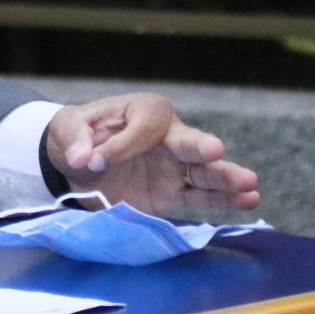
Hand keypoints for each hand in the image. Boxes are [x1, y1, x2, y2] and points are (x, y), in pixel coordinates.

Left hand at [46, 94, 259, 217]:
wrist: (75, 167)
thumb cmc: (76, 138)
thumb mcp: (66, 128)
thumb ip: (74, 138)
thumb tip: (84, 157)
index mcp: (143, 112)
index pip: (144, 128)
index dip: (122, 145)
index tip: (95, 158)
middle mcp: (168, 137)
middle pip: (187, 142)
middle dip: (198, 147)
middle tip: (213, 150)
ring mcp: (174, 168)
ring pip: (203, 172)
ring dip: (224, 178)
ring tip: (248, 184)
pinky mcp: (173, 195)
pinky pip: (199, 199)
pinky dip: (223, 201)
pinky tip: (248, 201)